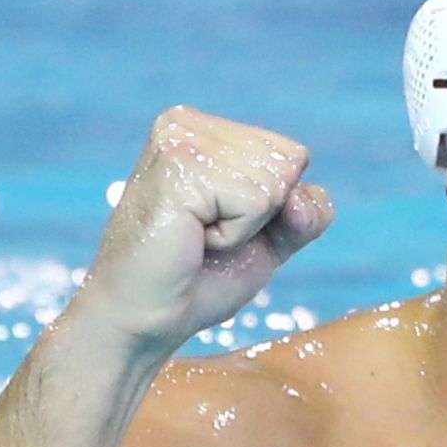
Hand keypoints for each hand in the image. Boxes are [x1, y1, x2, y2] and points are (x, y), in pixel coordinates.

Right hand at [70, 106, 334, 354]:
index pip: (292, 154)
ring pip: (275, 182)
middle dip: (260, 216)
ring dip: (244, 227)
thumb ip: (304, 212)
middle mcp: (187, 124)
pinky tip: (190, 238)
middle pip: (289, 162)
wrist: (141, 322)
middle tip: (202, 236)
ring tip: (194, 236)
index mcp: (203, 128)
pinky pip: (256, 201)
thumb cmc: (197, 281)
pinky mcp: (179, 168)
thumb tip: (299, 198)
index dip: (271, 207)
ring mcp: (180, 141)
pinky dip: (234, 235)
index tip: (216, 225)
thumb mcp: (268, 239)